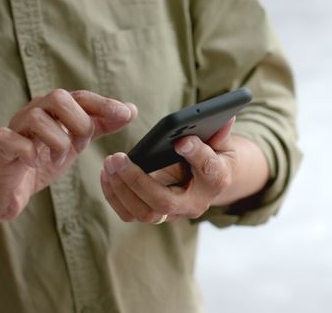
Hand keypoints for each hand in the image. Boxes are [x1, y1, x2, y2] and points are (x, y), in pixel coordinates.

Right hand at [0, 89, 136, 223]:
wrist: (7, 190)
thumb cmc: (42, 160)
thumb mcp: (77, 142)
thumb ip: (101, 125)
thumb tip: (131, 109)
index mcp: (54, 109)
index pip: (81, 96)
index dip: (104, 104)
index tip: (126, 114)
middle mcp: (34, 111)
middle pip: (59, 97)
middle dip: (78, 124)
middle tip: (80, 146)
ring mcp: (15, 127)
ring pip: (38, 118)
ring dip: (57, 142)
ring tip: (59, 158)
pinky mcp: (1, 147)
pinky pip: (12, 139)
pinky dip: (29, 152)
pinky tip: (36, 162)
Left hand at [100, 117, 237, 222]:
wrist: (207, 181)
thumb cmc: (213, 156)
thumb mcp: (220, 143)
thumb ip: (219, 132)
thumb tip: (225, 117)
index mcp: (216, 181)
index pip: (208, 170)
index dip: (196, 154)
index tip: (181, 140)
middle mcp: (194, 204)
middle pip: (164, 202)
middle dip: (138, 181)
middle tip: (118, 158)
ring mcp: (173, 214)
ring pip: (143, 213)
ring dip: (122, 188)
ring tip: (110, 162)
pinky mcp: (154, 214)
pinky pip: (129, 214)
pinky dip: (114, 195)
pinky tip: (106, 174)